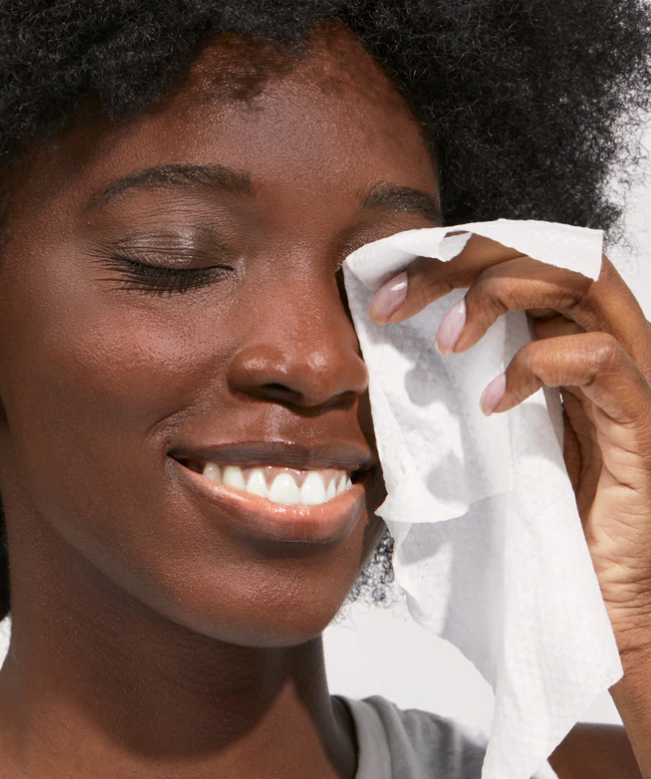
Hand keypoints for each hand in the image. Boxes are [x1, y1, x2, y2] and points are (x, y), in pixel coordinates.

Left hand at [368, 235, 650, 655]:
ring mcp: (629, 380)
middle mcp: (600, 344)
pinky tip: (493, 405)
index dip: (450, 258)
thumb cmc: (531, 513)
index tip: (382, 289)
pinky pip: (600, 362)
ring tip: (447, 342)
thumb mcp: (479, 433)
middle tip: (394, 301)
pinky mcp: (641, 425)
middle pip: (546, 250)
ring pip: (583, 281)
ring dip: (500, 294)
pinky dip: (537, 366)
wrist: (591, 595)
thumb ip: (456, 386)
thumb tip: (385, 356)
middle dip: (462, 260)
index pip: (517, 258)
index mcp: (561, 341)